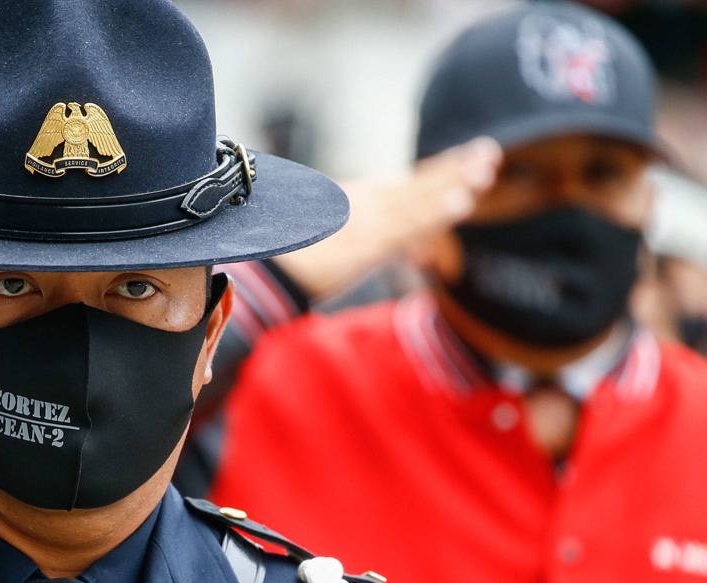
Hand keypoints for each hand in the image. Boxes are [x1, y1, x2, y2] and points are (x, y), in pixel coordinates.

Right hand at [272, 137, 501, 300]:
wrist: (258, 265)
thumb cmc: (278, 256)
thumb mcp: (314, 241)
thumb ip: (345, 240)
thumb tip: (363, 248)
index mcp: (351, 203)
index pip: (401, 187)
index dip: (435, 174)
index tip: (465, 162)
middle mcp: (362, 206)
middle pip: (415, 185)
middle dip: (453, 170)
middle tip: (489, 152)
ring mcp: (366, 222)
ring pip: (419, 200)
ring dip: (455, 182)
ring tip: (486, 167)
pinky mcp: (365, 244)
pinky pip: (409, 227)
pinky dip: (436, 213)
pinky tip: (462, 202)